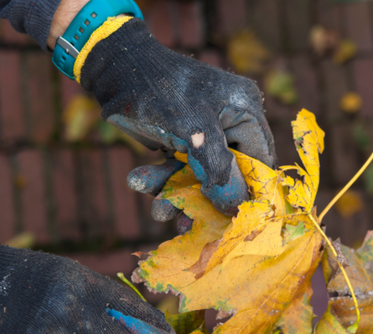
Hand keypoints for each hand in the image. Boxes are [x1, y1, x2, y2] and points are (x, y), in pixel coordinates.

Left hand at [75, 17, 275, 219]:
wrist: (112, 70)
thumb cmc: (159, 90)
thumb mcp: (192, 130)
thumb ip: (218, 167)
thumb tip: (235, 205)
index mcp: (244, 111)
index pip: (260, 160)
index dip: (250, 191)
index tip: (235, 219)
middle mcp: (229, 122)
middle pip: (229, 174)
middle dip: (205, 199)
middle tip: (189, 224)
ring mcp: (204, 133)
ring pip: (199, 176)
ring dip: (178, 194)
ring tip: (158, 212)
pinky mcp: (181, 141)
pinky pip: (179, 169)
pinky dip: (162, 180)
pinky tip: (140, 183)